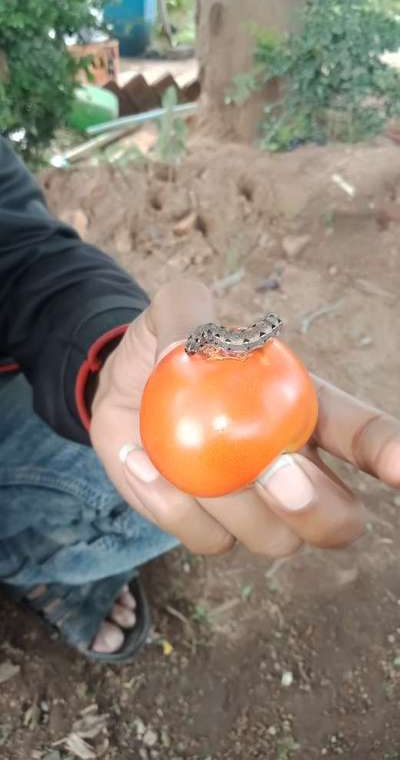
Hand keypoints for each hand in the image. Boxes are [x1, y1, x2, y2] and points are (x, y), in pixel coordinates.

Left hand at [90, 280, 399, 556]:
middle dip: (315, 507)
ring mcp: (255, 508)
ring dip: (229, 505)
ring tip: (174, 455)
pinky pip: (207, 541)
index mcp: (306, 412)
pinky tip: (139, 462)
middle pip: (339, 518)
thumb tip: (183, 351)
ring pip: (274, 539)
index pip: (363, 435)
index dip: (389, 451)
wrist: (122, 391)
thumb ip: (186, 313)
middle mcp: (295, 469)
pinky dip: (171, 507)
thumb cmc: (167, 349)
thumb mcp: (174, 313)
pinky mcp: (210, 528)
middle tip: (274, 471)